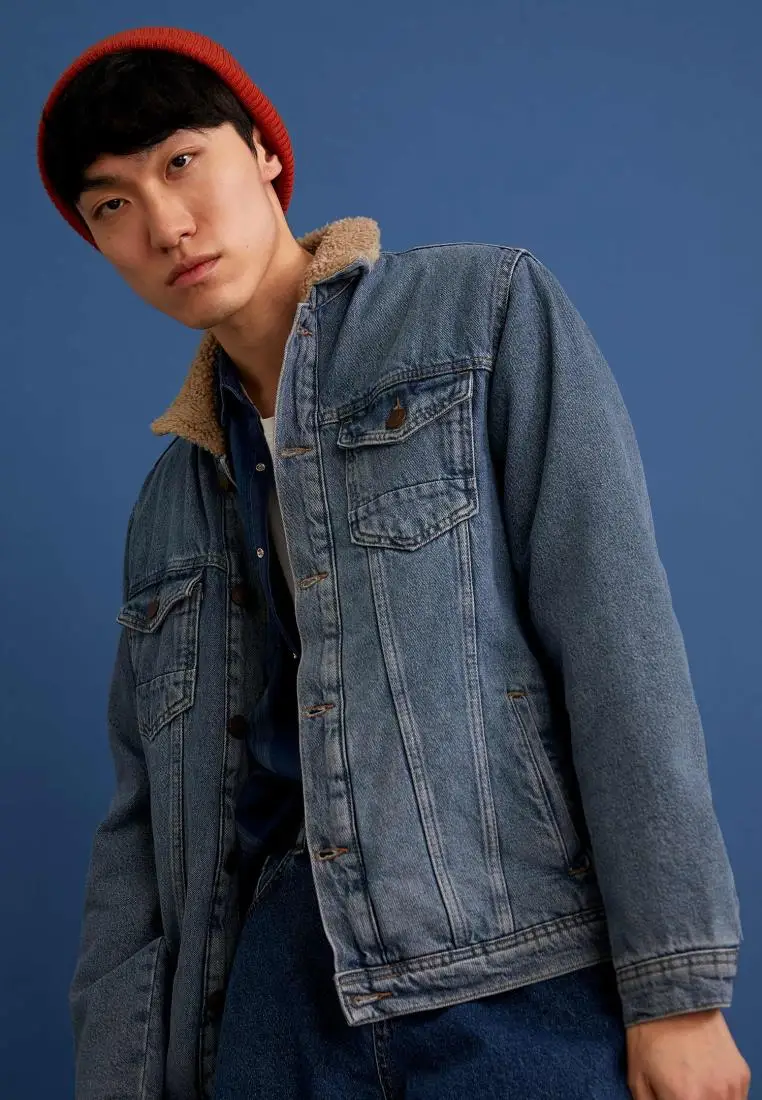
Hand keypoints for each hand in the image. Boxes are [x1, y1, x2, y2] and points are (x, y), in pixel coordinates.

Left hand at [626, 1008, 750, 1098]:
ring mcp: (733, 1087)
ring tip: (694, 1088)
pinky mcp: (743, 1075)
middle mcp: (714, 1098)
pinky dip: (723, 1098)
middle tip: (681, 1093)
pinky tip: (707, 1082)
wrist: (675, 996)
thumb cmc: (649, 1037)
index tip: (670, 1099)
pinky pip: (736, 1099)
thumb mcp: (637, 1077)